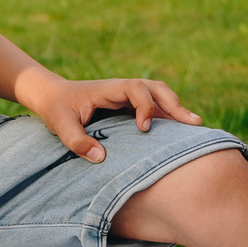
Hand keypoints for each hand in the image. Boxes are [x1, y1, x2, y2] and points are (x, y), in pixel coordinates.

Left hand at [11, 68, 201, 162]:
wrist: (52, 96)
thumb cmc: (56, 108)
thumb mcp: (59, 124)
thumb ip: (75, 140)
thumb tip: (100, 157)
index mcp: (108, 89)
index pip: (135, 89)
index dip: (145, 106)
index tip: (144, 128)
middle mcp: (122, 90)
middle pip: (155, 88)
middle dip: (174, 104)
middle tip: (192, 124)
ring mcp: (128, 97)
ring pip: (159, 96)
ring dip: (176, 109)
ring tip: (195, 127)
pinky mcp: (130, 106)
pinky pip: (155, 107)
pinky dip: (169, 117)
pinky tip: (182, 133)